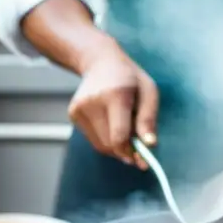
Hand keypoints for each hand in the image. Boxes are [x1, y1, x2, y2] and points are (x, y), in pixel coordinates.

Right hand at [68, 45, 158, 167]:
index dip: (131, 153)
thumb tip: (150, 145)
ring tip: (126, 130)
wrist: (100, 62)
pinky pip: (93, 139)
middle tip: (138, 150)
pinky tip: (112, 123)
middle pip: (109, 144)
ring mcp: (79, 108)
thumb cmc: (130, 78)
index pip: (119, 136)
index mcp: (115, 95)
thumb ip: (149, 120)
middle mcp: (92, 102)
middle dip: (126, 152)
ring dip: (117, 147)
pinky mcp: (73, 114)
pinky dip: (106, 139)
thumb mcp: (149, 93)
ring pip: (100, 146)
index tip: (143, 161)